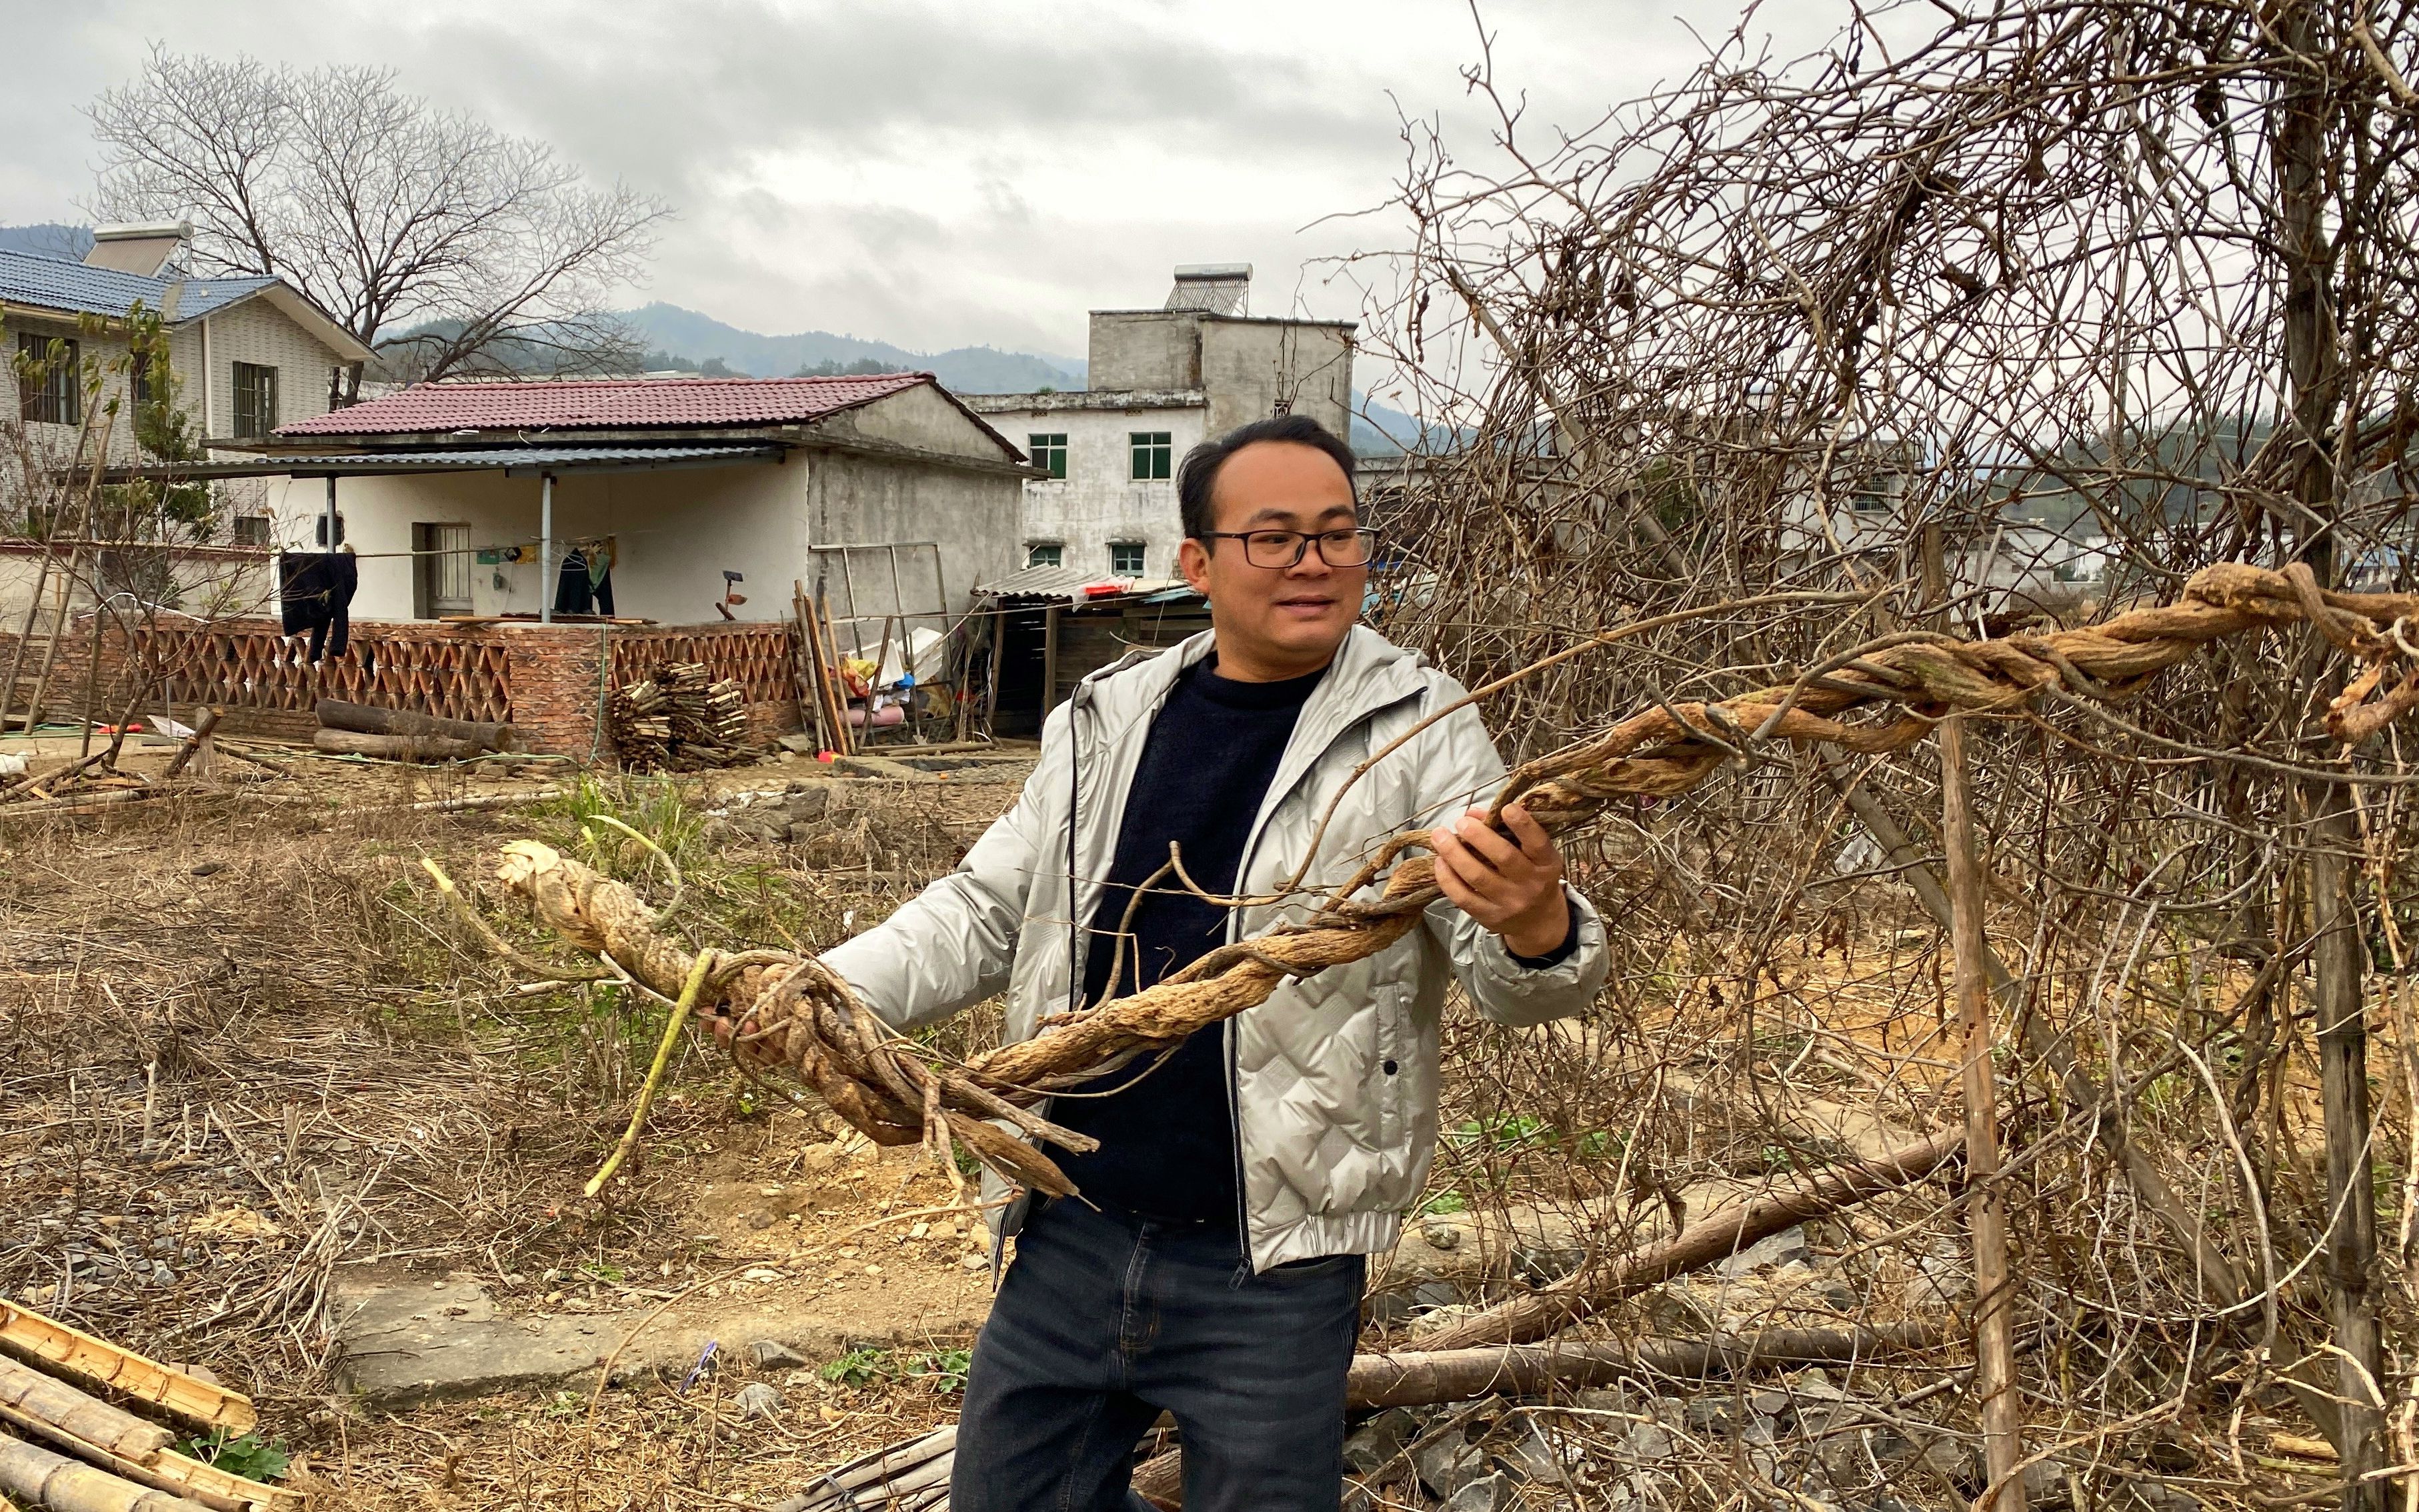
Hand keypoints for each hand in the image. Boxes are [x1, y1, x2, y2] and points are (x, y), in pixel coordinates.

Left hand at [1429, 803, 1570, 957]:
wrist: (1537, 921)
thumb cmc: (1532, 876)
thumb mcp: (1533, 854)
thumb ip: (1507, 831)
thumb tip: (1472, 813)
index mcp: (1546, 864)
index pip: (1538, 843)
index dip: (1523, 824)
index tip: (1506, 808)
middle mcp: (1531, 884)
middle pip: (1503, 857)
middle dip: (1479, 836)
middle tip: (1462, 822)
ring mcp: (1509, 903)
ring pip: (1477, 876)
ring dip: (1454, 853)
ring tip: (1440, 836)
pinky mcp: (1489, 917)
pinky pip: (1463, 897)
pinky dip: (1447, 878)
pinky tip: (1440, 861)